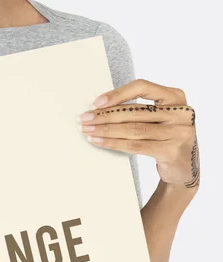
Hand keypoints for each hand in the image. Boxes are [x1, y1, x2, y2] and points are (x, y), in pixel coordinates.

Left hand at [79, 79, 199, 190]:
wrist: (184, 168)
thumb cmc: (164, 138)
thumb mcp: (158, 119)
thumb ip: (138, 111)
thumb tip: (99, 108)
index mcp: (175, 97)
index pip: (143, 87)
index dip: (118, 94)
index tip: (97, 102)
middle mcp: (180, 112)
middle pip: (134, 111)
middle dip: (105, 115)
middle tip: (84, 118)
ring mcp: (178, 132)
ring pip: (134, 129)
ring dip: (106, 130)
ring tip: (87, 131)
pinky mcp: (171, 151)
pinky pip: (136, 146)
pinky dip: (114, 143)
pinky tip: (99, 142)